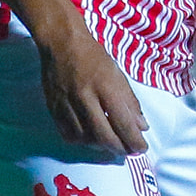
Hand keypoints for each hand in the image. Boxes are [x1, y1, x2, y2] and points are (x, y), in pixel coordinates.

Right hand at [39, 24, 149, 154]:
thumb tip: (141, 127)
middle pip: (104, 135)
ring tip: (111, 144)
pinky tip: (90, 138)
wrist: (62, 43)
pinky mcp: (53, 108)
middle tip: (128, 152)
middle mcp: (85, 98)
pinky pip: (67, 134)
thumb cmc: (94, 57)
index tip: (141, 148)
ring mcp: (67, 104)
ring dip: (101, 146)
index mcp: (106, 87)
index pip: (123, 122)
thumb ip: (130, 102)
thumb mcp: (119, 75)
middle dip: (119, 148)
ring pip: (85, 138)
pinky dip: (81, 140)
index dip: (134, 140)